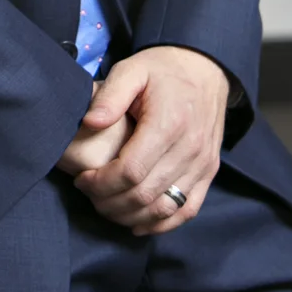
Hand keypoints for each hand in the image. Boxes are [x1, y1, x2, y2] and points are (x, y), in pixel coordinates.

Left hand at [71, 47, 228, 234]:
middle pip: (145, 195)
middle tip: (89, 194)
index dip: (102, 183)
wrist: (205, 68)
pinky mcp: (209, 172)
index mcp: (168, 123)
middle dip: (110, 202)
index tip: (82, 180)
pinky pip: (187, 210)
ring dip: (131, 215)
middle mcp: (189, 149)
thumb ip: (110, 95)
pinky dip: (161, 223)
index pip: (131, 171)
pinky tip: (138, 221)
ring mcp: (202, 164)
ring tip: (107, 206)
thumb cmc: (163, 70)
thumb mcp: (132, 69)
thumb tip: (89, 122)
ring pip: (164, 209)